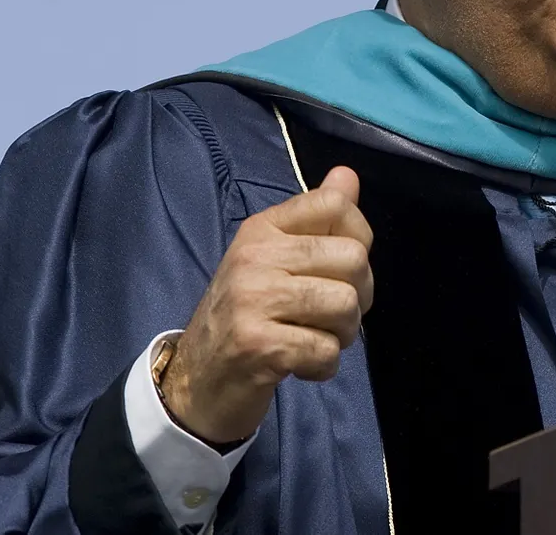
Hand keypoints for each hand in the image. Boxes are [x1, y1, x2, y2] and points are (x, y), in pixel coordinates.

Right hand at [159, 166, 372, 443]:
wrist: (196, 380)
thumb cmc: (245, 315)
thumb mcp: (274, 260)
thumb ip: (315, 219)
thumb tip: (348, 175)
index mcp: (262, 229)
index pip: (334, 204)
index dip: (359, 237)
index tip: (341, 268)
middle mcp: (255, 256)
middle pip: (353, 257)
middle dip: (359, 296)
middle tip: (331, 316)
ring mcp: (252, 299)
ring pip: (345, 305)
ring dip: (342, 334)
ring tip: (316, 339)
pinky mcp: (257, 345)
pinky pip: (326, 350)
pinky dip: (323, 366)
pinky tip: (301, 365)